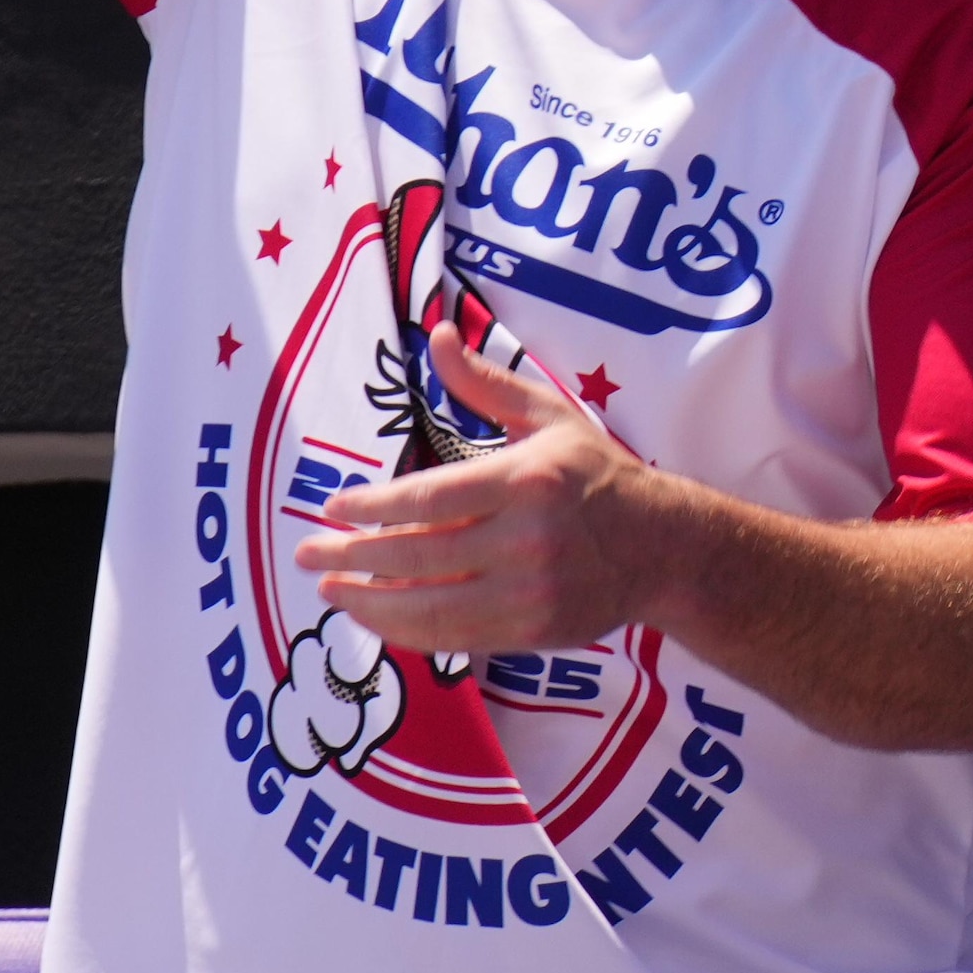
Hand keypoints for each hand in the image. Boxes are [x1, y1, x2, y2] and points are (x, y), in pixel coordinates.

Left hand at [293, 326, 681, 654]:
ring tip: (330, 589)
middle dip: (353, 557)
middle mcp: (527, 542)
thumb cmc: (599, 475)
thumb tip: (438, 334)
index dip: (374, 507)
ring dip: (369, 602)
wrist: (665, 549)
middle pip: (419, 557)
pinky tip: (376, 616)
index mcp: (526, 482)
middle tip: (307, 553)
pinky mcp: (531, 633)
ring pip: (430, 608)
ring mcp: (530, 594)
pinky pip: (454, 638)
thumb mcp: (549, 417)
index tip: (334, 506)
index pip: (430, 500)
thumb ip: (487, 383)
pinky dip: (408, 632)